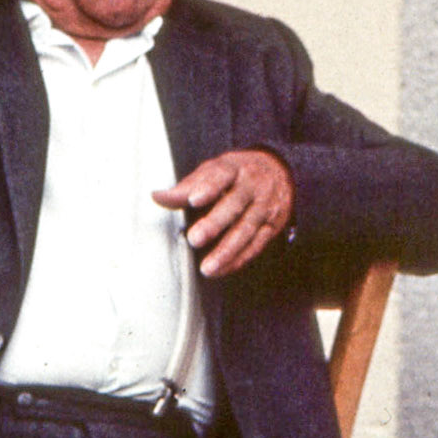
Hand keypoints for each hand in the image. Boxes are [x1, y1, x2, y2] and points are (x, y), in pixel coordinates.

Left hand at [155, 150, 294, 277]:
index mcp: (234, 168)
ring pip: (246, 230)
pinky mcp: (272, 226)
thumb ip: (187, 187)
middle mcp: (252, 186)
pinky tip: (222, 269)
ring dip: (226, 251)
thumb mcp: (214, 171)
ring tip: (207, 268)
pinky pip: (256, 245)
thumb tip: (157, 197)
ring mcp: (264, 206)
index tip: (193, 200)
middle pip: (234, 205)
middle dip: (214, 224)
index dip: (208, 187)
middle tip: (194, 238)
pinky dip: (239, 259)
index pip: (221, 175)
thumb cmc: (237, 174)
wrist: (280, 170)